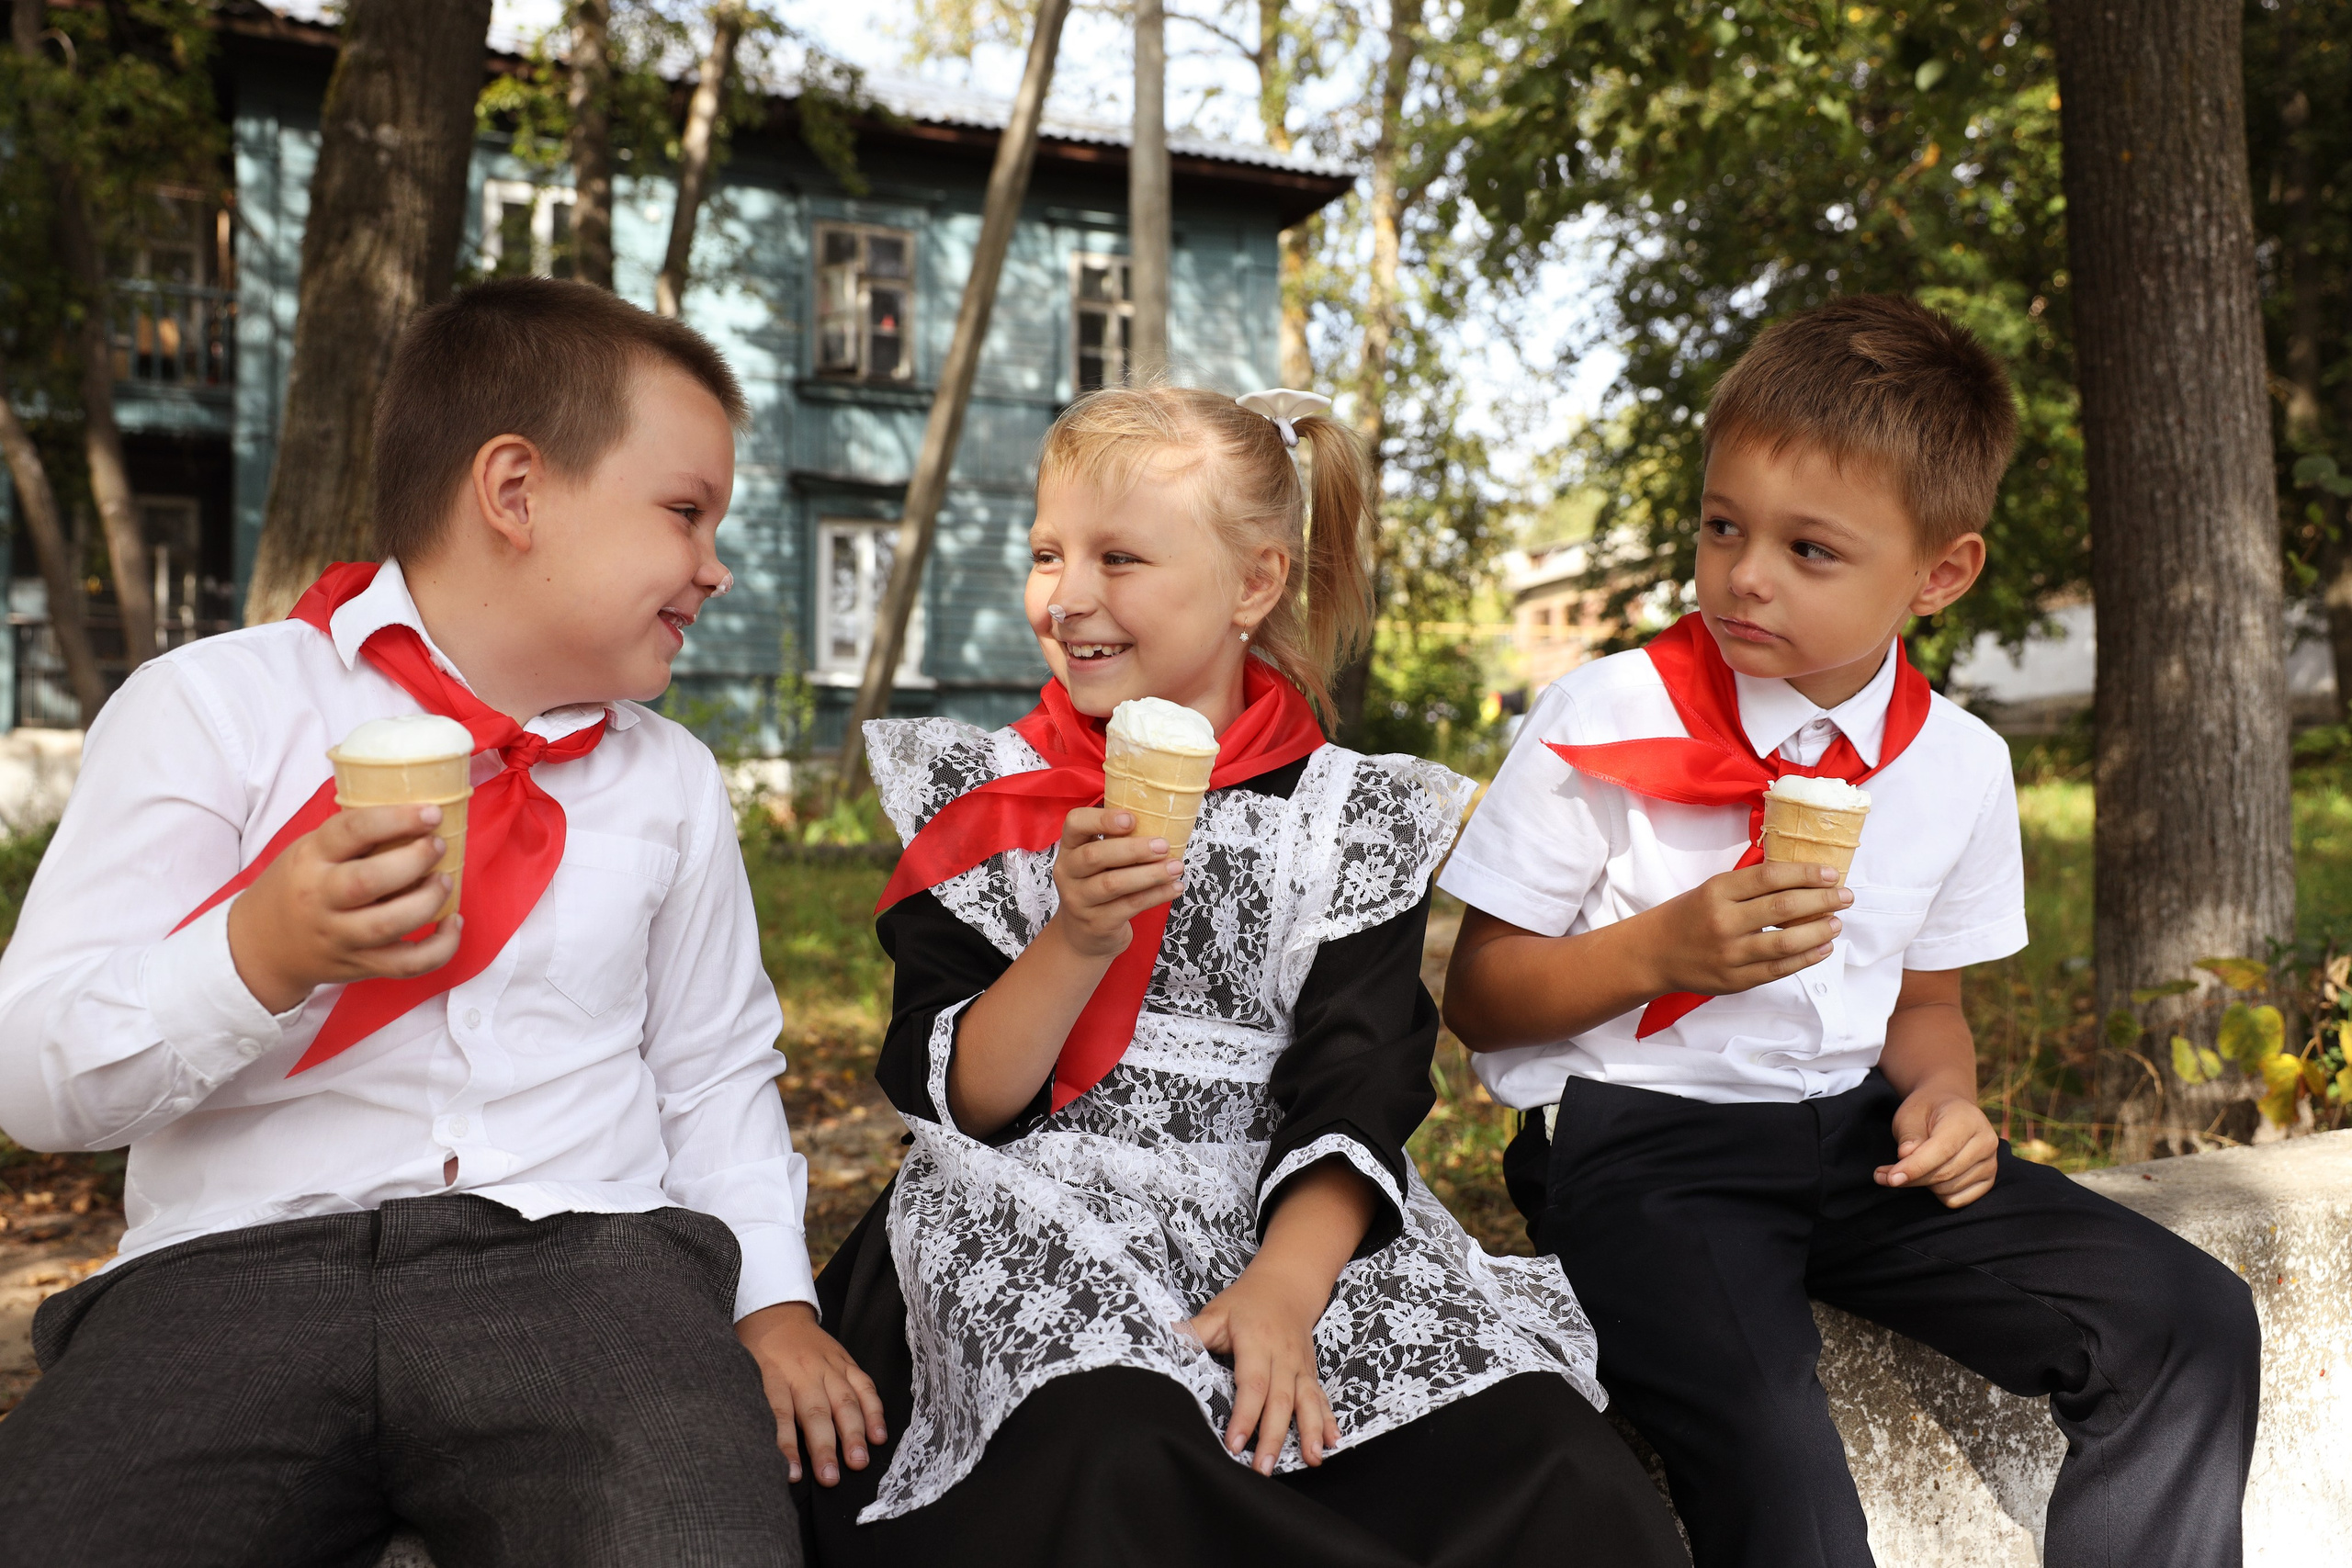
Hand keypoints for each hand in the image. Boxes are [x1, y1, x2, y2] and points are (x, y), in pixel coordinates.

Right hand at [225, 804, 463, 1013]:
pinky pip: (407, 964)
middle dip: (414, 860)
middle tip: (437, 846)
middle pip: (369, 880)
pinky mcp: (360, 966)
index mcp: (310, 859)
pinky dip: (441, 947)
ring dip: (428, 901)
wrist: (262, 947)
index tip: (431, 812)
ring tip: (444, 881)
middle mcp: (321, 898)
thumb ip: (352, 836)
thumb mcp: (309, 851)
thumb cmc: (297, 886)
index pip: (351, 831)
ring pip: (389, 925)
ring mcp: (340, 936)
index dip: (396, 819)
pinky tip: (453, 923)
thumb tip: (415, 811)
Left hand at [734, 1302, 887, 1486]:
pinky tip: (878, 1435)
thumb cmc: (755, 1352)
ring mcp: (828, 1366)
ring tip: (859, 1461)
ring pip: (844, 1401)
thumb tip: (750, 1451)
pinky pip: (864, 1386)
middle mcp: (802, 1371)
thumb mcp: (742, 1375)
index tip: (792, 1475)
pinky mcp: (846, 1362)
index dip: (786, 1445)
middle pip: (815, 1411)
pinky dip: (874, 1410)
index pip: (778, 1413)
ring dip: (854, 1433)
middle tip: (831, 1477)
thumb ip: (751, 1406)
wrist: (775, 1314)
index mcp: (772, 1375)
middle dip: (824, 1447)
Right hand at [1045, 807, 1183, 959]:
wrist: (1083, 937)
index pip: (1075, 823)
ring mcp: (1079, 900)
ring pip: (1113, 884)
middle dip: (1133, 849)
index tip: (1131, 819)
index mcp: (1069, 848)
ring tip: (1176, 867)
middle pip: (1095, 855)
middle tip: (1163, 845)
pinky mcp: (1097, 923)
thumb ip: (1118, 841)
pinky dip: (1156, 895)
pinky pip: (1130, 906)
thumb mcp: (1098, 863)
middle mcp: (1068, 873)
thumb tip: (1162, 819)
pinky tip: (1175, 887)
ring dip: (1150, 874)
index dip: (1102, 819)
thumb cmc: (1098, 887)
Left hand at [1181, 1261, 1339, 1474]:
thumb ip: (1193, 1331)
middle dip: (1273, 1437)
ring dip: (1310, 1432)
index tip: (1235, 1444)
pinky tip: (1333, 1443)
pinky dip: (1329, 1421)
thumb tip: (1165, 1340)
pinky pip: (1321, 1399)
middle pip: (1280, 1401)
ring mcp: (1300, 1367)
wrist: (1286, 1285)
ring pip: (1307, 1402)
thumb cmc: (1246, 1302)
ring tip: (1311, 1460)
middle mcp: (1283, 1357)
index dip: (1244, 1416)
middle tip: (1263, 1469)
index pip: (1252, 1384)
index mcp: (1257, 1343)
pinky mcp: (1310, 1374)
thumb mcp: (1217, 1312)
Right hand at [1640, 860, 1851, 997]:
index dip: (1806, 873)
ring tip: (1836, 923)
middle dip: (1822, 900)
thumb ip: (1750, 886)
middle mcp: (1723, 921)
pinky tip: (1822, 948)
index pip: (1770, 877)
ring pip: (1786, 943)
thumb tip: (1803, 879)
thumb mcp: (1712, 889)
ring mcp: (1729, 954)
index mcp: (1717, 891)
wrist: (1655, 953)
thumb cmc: (1690, 916)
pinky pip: (1779, 970)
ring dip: (1819, 931)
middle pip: (1783, 907)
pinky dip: (1806, 958)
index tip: (1831, 873)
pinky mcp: (1735, 980)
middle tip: (1845, 896)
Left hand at [1877, 1089, 1998, 1207]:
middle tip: (1884, 1175)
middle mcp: (1986, 1142)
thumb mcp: (1910, 1115)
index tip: (1890, 1178)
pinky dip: (1937, 1193)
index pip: (1942, 1151)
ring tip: (1906, 1170)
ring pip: (1948, 1189)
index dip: (1914, 1167)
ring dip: (1922, 1185)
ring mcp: (1991, 1163)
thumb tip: (1906, 1156)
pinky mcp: (1987, 1181)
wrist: (1949, 1110)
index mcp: (1968, 1120)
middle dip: (1911, 1178)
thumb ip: (1909, 1136)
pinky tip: (1928, 1176)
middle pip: (1945, 1173)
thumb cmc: (1926, 1112)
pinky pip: (1957, 1200)